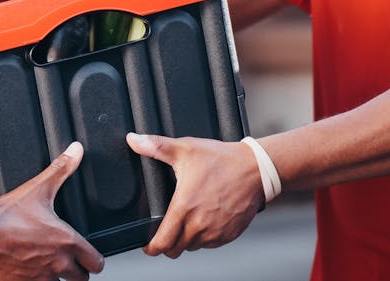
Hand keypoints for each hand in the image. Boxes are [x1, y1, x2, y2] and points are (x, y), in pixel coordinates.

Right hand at [0, 142, 104, 280]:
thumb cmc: (5, 216)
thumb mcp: (37, 189)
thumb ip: (61, 170)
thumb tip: (76, 151)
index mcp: (66, 242)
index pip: (96, 263)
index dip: (92, 259)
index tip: (85, 256)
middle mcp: (57, 265)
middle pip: (80, 280)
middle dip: (75, 272)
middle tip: (65, 263)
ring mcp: (40, 280)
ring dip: (53, 279)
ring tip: (43, 267)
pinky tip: (26, 273)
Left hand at [126, 133, 262, 257]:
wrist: (255, 168)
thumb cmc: (221, 159)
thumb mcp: (185, 149)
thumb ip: (156, 146)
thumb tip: (133, 140)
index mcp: (184, 208)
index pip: (162, 243)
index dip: (151, 247)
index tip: (148, 244)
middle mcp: (199, 225)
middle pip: (175, 250)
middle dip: (167, 245)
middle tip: (165, 233)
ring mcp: (215, 232)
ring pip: (193, 247)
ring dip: (186, 240)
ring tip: (186, 223)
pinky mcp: (229, 234)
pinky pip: (210, 244)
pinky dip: (204, 238)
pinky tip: (203, 222)